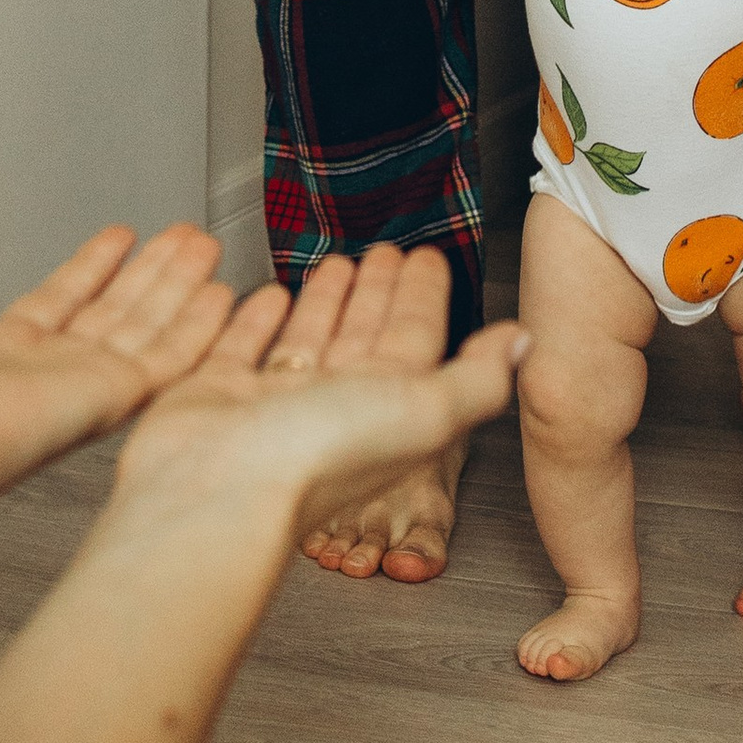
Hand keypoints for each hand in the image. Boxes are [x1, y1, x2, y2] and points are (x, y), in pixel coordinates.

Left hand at [0, 221, 236, 513]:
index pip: (57, 303)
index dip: (90, 268)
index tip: (118, 238)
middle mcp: (41, 374)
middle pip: (113, 312)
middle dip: (150, 273)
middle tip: (184, 237)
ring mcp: (77, 387)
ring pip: (145, 327)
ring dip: (179, 286)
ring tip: (206, 246)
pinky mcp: (105, 399)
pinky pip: (166, 358)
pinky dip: (197, 327)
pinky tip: (220, 296)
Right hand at [112, 245, 524, 547]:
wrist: (218, 491)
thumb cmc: (317, 460)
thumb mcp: (423, 410)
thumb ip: (477, 378)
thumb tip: (524, 346)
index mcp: (387, 405)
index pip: (414, 337)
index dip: (423, 296)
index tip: (428, 258)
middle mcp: (334, 406)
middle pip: (365, 336)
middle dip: (378, 293)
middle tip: (384, 251)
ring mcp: (277, 402)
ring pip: (310, 339)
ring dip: (326, 301)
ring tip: (335, 263)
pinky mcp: (220, 394)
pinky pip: (246, 347)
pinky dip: (259, 321)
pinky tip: (267, 298)